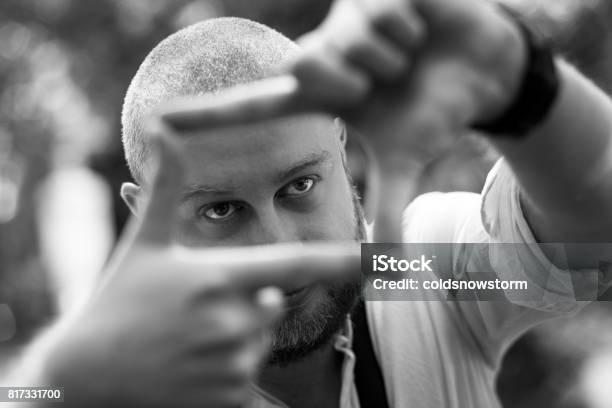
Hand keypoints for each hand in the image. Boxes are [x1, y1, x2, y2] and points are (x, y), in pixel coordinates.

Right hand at [39, 123, 359, 407]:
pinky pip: (260, 394)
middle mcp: (233, 319)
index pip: (297, 263)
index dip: (342, 258)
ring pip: (261, 343)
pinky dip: (242, 386)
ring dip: (237, 339)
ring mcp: (230, 364)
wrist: (82, 375)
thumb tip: (163, 129)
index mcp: (221, 276)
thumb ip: (165, 187)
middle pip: (274, 307)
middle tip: (197, 310)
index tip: (379, 254)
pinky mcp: (225, 400)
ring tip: (188, 340)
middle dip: (248, 305)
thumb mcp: (143, 242)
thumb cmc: (115, 301)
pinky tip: (209, 378)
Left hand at [159, 0, 525, 241]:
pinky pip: (380, 12)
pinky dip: (409, 27)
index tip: (157, 122)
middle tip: (384, 84)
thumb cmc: (437, 110)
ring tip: (409, 55)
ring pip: (346, 41)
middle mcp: (322, 56)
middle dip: (353, 80)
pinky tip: (419, 26)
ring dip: (390, 58)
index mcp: (321, 98)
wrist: (484, 68)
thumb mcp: (406, 161)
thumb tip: (385, 272)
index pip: (253, 108)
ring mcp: (342, 21)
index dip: (206, 117)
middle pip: (301, 64)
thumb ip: (388, 211)